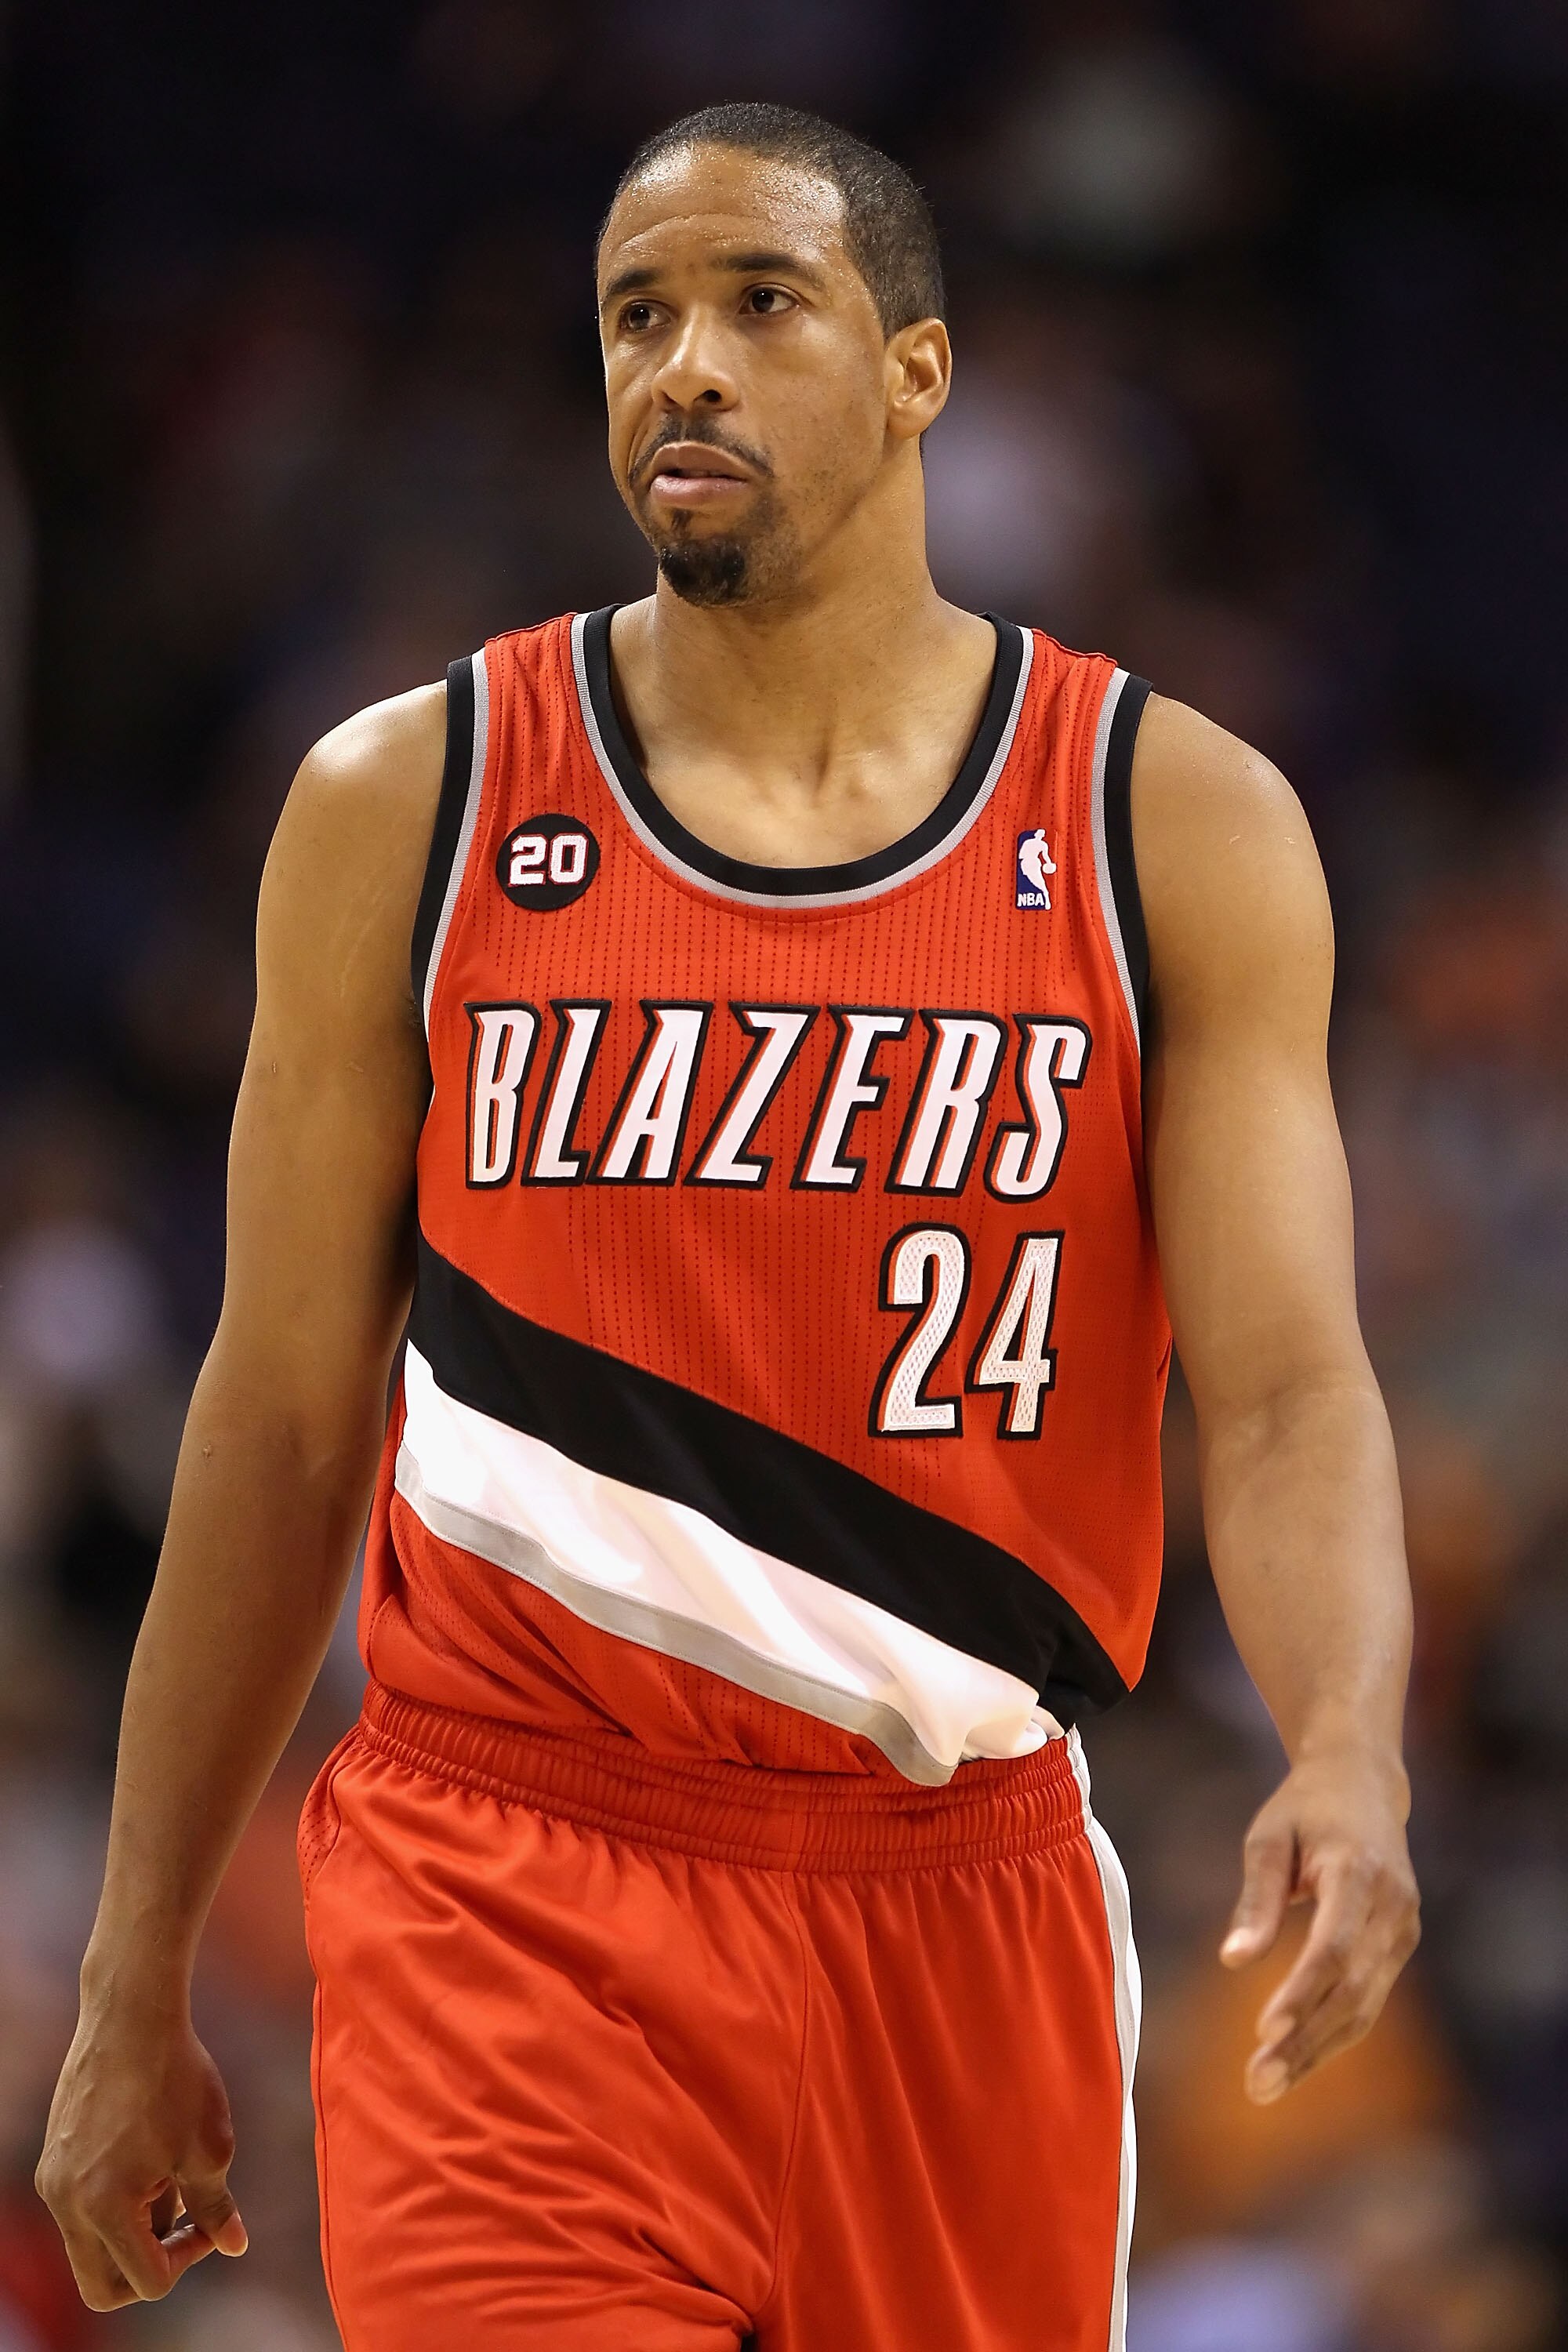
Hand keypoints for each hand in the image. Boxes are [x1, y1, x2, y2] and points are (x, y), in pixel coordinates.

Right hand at [36, 1992, 247, 2309]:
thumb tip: (234, 2245)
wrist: (130, 2014)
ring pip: (91, 2247)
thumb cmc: (176, 2077)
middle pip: (101, 2286)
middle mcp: (67, 2204)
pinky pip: (81, 2210)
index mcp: (105, 2208)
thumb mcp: (209, 2147)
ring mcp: (53, 2182)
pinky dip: (116, 2206)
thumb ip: (217, 2207)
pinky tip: (152, 2160)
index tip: (211, 2220)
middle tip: (187, 2227)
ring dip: (134, 2234)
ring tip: (174, 2181)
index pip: (149, 2281)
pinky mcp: (52, 2160)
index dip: (190, 2258)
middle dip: (148, 2268)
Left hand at [1219, 1744, 1419, 2103]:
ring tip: (1266, 2085)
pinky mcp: (1401, 1945)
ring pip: (1364, 2006)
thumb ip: (1255, 1899)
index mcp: (1361, 1872)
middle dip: (1305, 2041)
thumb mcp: (1268, 1837)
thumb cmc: (1304, 1808)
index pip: (1334, 1948)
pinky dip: (1332, 2033)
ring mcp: (1404, 1929)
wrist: (1364, 1784)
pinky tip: (1295, 2059)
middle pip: (1352, 1990)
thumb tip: (1231, 1962)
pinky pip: (1368, 1999)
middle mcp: (1394, 1906)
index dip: (1302, 1993)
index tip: (1263, 2032)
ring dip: (1317, 2050)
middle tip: (1256, 2083)